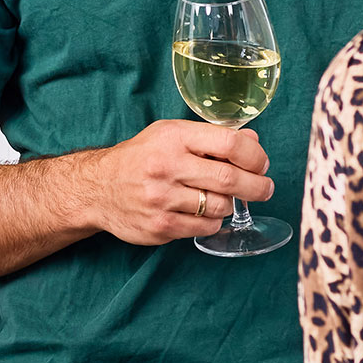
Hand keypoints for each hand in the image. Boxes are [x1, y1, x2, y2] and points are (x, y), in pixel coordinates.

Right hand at [81, 120, 271, 245]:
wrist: (98, 188)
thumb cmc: (141, 158)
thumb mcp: (171, 135)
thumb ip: (211, 137)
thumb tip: (253, 140)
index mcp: (174, 138)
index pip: (229, 143)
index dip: (255, 155)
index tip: (261, 163)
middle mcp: (167, 166)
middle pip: (229, 178)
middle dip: (257, 186)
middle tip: (265, 188)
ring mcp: (162, 199)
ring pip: (220, 206)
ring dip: (229, 204)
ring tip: (221, 198)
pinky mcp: (160, 226)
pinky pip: (204, 227)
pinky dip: (212, 221)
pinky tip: (203, 213)